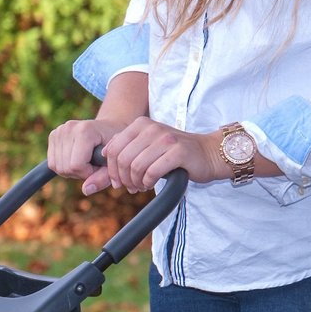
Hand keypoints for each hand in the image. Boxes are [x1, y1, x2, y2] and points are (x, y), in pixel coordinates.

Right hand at [47, 119, 125, 194]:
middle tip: (92, 164)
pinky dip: (63, 167)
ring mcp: (59, 130)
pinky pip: (52, 164)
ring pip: (57, 167)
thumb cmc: (113, 147)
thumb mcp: (113, 164)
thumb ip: (102, 179)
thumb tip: (85, 191)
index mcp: (84, 130)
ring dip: (71, 171)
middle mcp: (69, 127)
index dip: (87, 173)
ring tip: (85, 161)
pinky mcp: (53, 135)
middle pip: (65, 167)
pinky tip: (75, 159)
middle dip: (79, 173)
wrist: (108, 129)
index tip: (98, 166)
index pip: (75, 165)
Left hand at [102, 117, 225, 191]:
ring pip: (135, 167)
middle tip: (131, 187)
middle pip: (122, 160)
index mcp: (141, 124)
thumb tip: (103, 154)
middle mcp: (152, 128)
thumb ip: (125, 147)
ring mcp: (166, 138)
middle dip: (123, 179)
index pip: (112, 150)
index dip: (111, 171)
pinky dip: (148, 183)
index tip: (118, 182)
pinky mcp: (178, 152)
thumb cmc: (173, 154)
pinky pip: (152, 172)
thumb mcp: (146, 145)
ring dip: (136, 183)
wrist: (207, 153)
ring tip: (142, 186)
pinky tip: (151, 184)